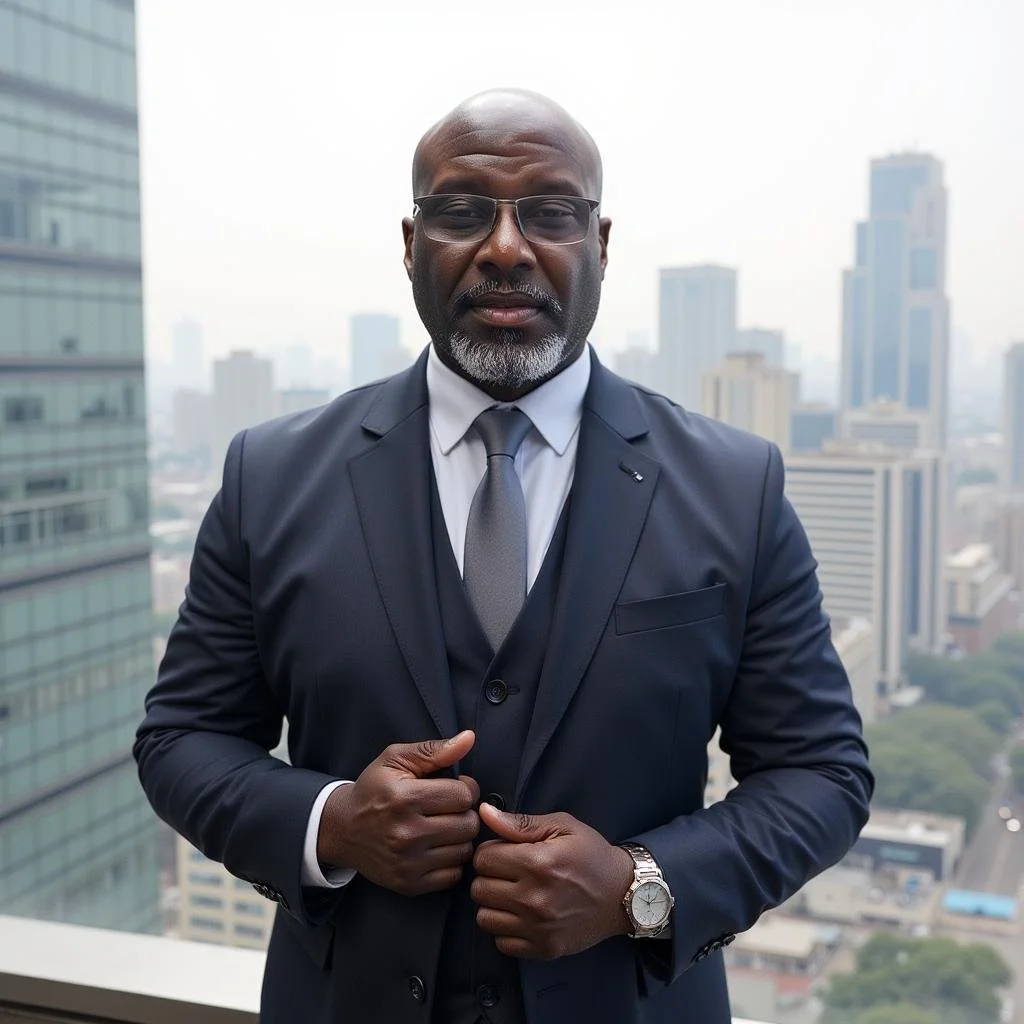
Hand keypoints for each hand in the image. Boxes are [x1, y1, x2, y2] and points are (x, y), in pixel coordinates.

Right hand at [317, 730, 479, 895]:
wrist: (342, 829)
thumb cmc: (373, 789)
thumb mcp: (396, 759)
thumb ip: (434, 750)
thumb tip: (469, 738)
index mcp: (404, 798)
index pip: (463, 795)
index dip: (465, 787)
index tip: (455, 787)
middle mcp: (406, 833)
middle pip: (468, 824)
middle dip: (465, 812)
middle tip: (450, 807)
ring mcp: (407, 863)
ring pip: (464, 850)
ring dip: (460, 837)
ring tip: (444, 825)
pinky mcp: (408, 884)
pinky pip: (453, 875)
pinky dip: (451, 860)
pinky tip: (438, 847)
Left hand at [471, 803, 633, 959]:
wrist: (624, 894)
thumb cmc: (592, 856)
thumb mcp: (562, 827)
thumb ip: (520, 822)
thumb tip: (484, 813)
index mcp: (538, 863)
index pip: (483, 858)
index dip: (491, 851)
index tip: (505, 852)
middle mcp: (535, 898)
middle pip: (479, 888)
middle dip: (490, 877)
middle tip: (509, 873)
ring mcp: (538, 927)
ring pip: (484, 917)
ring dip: (494, 904)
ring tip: (513, 894)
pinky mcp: (544, 948)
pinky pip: (501, 943)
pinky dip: (506, 929)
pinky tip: (521, 916)